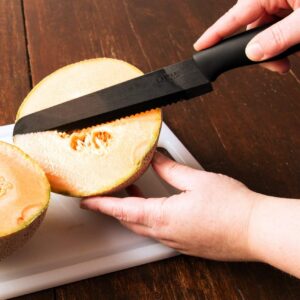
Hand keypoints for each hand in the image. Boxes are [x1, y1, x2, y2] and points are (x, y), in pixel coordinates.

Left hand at [81, 152, 257, 260]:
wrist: (256, 230)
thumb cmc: (231, 208)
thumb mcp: (197, 180)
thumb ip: (170, 168)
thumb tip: (155, 157)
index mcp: (163, 217)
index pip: (122, 210)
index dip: (101, 204)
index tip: (86, 201)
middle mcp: (166, 233)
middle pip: (129, 220)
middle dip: (115, 206)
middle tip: (109, 192)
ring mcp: (177, 241)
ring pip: (144, 227)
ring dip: (133, 211)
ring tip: (132, 193)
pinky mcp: (187, 244)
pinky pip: (160, 231)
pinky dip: (150, 218)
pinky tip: (157, 206)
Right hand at [193, 0, 299, 72]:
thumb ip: (278, 37)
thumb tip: (253, 53)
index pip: (232, 18)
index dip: (214, 35)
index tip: (200, 47)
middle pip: (252, 28)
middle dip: (260, 50)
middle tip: (273, 65)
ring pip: (267, 29)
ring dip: (275, 47)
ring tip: (288, 57)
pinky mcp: (293, 4)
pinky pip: (279, 24)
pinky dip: (284, 38)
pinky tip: (294, 45)